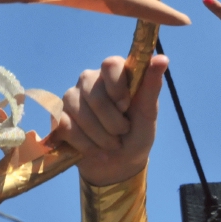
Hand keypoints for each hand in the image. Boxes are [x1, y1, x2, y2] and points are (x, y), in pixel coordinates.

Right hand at [54, 54, 167, 185]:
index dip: (118, 88)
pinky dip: (87, 146)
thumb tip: (162, 58)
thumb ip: (152, 86)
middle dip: (114, 123)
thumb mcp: (148, 113)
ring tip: (112, 144)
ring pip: (81, 114)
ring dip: (102, 138)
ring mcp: (71, 97)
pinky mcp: (58, 116)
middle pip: (96, 95)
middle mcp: (90, 80)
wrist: (120, 163)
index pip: (111, 64)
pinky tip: (97, 151)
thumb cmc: (137, 133)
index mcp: (114, 73)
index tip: (126, 106)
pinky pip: (67, 128)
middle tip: (123, 132)